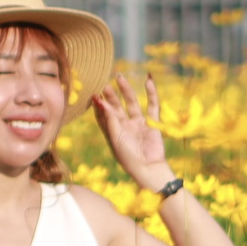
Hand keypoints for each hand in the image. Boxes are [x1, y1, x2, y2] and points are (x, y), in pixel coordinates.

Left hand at [92, 74, 174, 191]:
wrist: (149, 167)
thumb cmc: (128, 156)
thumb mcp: (115, 137)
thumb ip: (109, 118)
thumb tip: (99, 99)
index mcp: (113, 132)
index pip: (103, 114)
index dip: (98, 104)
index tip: (93, 92)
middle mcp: (125, 126)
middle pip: (116, 106)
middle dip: (111, 95)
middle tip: (105, 84)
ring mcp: (139, 124)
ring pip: (132, 103)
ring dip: (126, 90)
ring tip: (120, 77)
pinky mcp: (152, 123)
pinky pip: (152, 105)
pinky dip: (152, 93)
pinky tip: (149, 81)